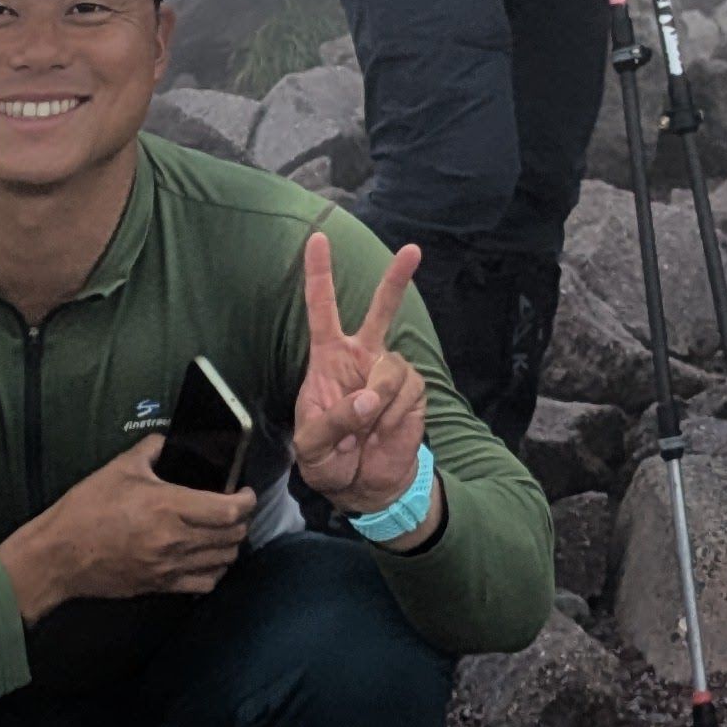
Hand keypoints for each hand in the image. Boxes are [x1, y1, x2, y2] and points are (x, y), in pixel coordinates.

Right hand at [0, 437, 253, 618]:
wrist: (58, 556)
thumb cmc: (86, 509)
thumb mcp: (119, 468)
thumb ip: (151, 449)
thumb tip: (167, 439)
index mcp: (169, 507)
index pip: (229, 510)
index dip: (246, 500)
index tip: (244, 491)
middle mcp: (176, 540)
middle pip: (233, 535)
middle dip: (242, 519)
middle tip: (234, 507)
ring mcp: (169, 567)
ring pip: (223, 560)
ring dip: (231, 544)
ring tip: (223, 530)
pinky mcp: (160, 586)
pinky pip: (205, 584)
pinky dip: (215, 571)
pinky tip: (208, 558)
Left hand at [289, 232, 435, 515]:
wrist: (366, 486)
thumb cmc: (331, 462)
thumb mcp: (312, 448)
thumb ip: (332, 422)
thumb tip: (368, 399)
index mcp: (328, 360)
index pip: (322, 310)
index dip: (318, 275)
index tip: (317, 240)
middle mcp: (362, 358)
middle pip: (379, 311)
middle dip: (397, 280)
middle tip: (413, 251)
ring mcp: (389, 373)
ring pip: (389, 369)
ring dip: (377, 402)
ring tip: (366, 429)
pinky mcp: (414, 392)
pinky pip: (406, 394)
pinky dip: (392, 417)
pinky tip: (384, 430)